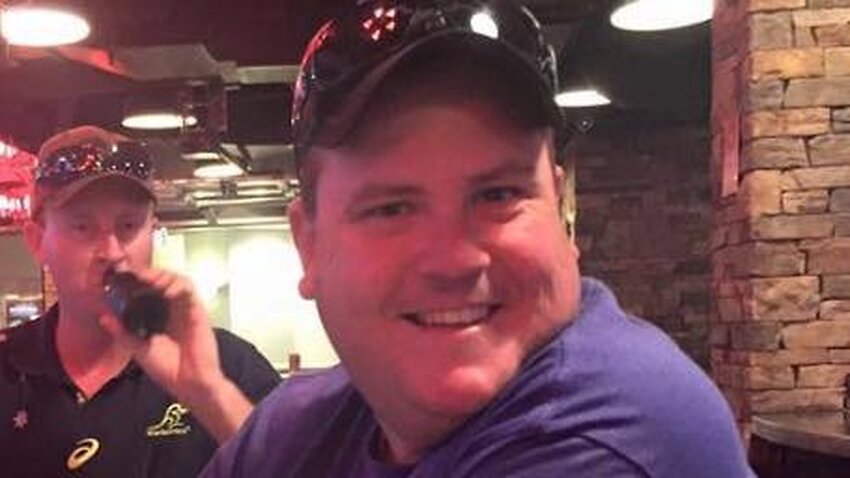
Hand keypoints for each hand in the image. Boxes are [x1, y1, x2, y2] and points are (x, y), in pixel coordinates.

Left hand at [99, 267, 251, 441]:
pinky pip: (189, 289)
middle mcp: (171, 308)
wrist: (188, 381)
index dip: (136, 281)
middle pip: (161, 280)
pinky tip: (165, 289)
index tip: (120, 277)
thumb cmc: (166, 368)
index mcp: (157, 316)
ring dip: (162, 275)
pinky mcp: (197, 309)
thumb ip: (122, 331)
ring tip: (148, 278)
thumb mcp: (138, 349)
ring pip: (175, 279)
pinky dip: (177, 284)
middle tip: (133, 273)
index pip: (147, 290)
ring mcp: (184, 307)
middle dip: (148, 273)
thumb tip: (103, 316)